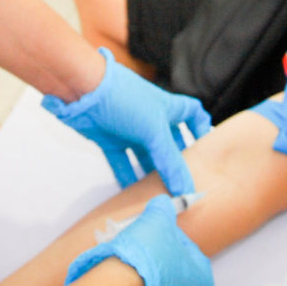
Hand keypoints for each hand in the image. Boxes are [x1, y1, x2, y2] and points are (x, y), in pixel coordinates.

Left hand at [43, 48, 212, 193]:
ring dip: (150, 174)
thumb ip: (170, 162)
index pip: (192, 114)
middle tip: (182, 185)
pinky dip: (125, 176)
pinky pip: (120, 161)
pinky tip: (130, 194)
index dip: (200, 129)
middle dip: (174, 162)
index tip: (205, 150)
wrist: (80, 89)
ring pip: (144, 156)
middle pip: (168, 143)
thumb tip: (185, 190)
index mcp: (167, 109)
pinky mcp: (108, 138)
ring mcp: (129, 128)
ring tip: (159, 196)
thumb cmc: (122, 98)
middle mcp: (150, 118)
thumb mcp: (154, 132)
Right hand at [66, 195, 213, 285]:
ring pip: (158, 283)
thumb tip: (163, 203)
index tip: (151, 232)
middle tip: (139, 246)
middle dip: (156, 255)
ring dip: (145, 272)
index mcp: (203, 276)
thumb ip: (163, 208)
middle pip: (172, 267)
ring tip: (130, 261)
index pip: (186, 247)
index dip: (166, 236)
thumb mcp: (157, 219)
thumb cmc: (146, 256)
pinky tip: (125, 280)